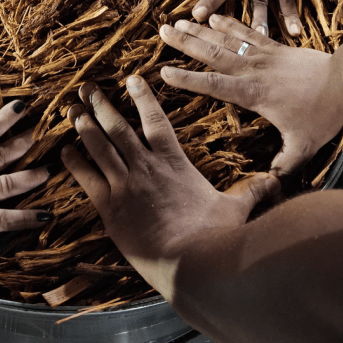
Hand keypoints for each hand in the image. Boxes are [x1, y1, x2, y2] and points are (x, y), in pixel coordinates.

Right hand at [0, 99, 49, 260]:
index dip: (4, 120)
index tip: (22, 108)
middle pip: (1, 156)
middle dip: (22, 144)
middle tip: (42, 134)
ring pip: (8, 185)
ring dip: (31, 177)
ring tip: (49, 171)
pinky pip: (3, 221)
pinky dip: (26, 219)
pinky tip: (45, 216)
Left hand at [62, 77, 277, 300]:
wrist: (194, 263)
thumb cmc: (217, 238)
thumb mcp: (238, 209)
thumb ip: (255, 191)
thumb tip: (279, 180)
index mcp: (174, 163)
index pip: (156, 121)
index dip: (143, 98)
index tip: (132, 79)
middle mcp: (147, 167)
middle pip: (119, 128)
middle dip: (102, 106)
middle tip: (88, 89)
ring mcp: (126, 185)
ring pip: (99, 147)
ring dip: (84, 127)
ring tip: (71, 111)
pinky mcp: (110, 207)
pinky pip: (87, 178)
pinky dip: (74, 163)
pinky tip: (63, 151)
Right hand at [158, 17, 342, 173]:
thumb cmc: (323, 114)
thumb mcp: (303, 145)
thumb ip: (284, 164)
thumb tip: (270, 186)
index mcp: (254, 94)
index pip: (213, 85)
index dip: (187, 79)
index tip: (163, 72)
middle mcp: (253, 71)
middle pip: (213, 54)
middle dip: (186, 43)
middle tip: (162, 32)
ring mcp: (263, 55)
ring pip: (226, 39)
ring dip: (201, 30)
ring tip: (177, 21)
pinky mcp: (274, 47)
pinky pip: (247, 32)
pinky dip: (229, 23)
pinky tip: (213, 16)